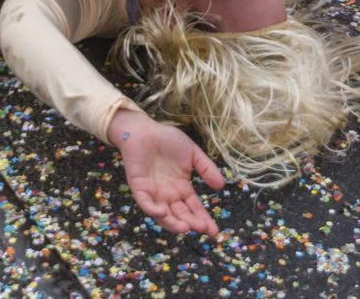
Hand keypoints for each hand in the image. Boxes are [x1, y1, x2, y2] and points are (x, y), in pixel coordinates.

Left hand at [108, 109, 224, 234]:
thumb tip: (221, 186)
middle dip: (192, 223)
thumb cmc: (167, 140)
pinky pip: (145, 203)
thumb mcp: (192, 154)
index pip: (194, 208)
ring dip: (173, 223)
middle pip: (181, 215)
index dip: (203, 219)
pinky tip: (163, 212)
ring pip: (163, 215)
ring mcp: (153, 193)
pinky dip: (153, 209)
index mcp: (181, 189)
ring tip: (186, 227)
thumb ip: (206, 169)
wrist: (145, 129)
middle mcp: (168, 195)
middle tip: (204, 230)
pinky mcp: (139, 187)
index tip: (214, 230)